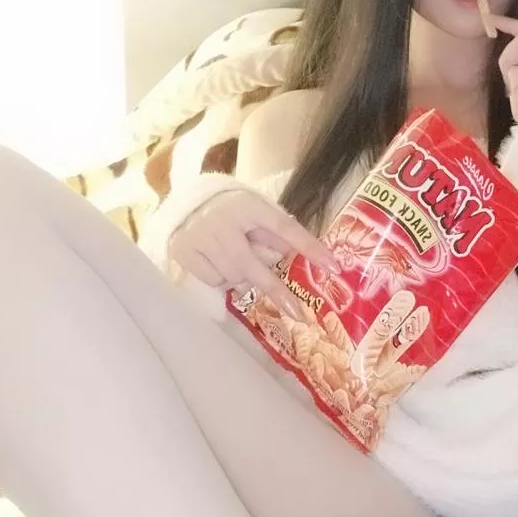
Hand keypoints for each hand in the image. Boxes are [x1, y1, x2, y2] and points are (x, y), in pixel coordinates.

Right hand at [169, 187, 339, 318]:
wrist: (187, 204)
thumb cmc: (234, 211)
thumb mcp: (258, 213)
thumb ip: (279, 233)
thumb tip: (307, 255)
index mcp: (249, 205)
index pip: (285, 228)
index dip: (310, 248)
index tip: (333, 267)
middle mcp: (223, 220)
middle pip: (252, 263)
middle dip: (276, 290)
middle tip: (297, 313)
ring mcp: (200, 235)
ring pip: (233, 275)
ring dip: (243, 277)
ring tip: (238, 260)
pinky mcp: (184, 250)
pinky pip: (214, 280)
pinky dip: (221, 277)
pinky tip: (217, 261)